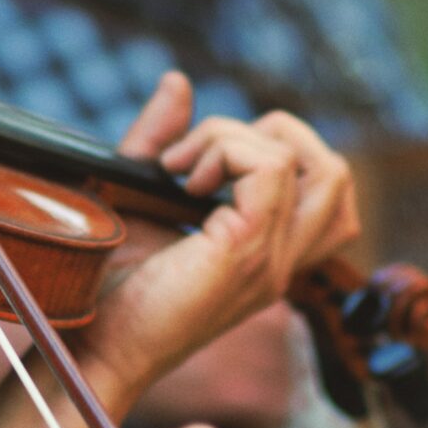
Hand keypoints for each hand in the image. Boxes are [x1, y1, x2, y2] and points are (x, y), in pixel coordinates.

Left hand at [68, 73, 358, 407]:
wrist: (90, 346)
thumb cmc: (105, 286)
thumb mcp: (134, 196)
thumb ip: (159, 141)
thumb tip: (179, 81)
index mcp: (265, 253)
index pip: (320, 188)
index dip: (261, 149)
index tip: (182, 165)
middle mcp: (280, 260)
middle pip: (337, 174)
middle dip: (271, 134)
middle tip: (195, 158)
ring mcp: (271, 260)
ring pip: (317, 164)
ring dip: (242, 138)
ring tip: (184, 168)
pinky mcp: (247, 253)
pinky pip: (271, 169)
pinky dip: (225, 149)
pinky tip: (180, 178)